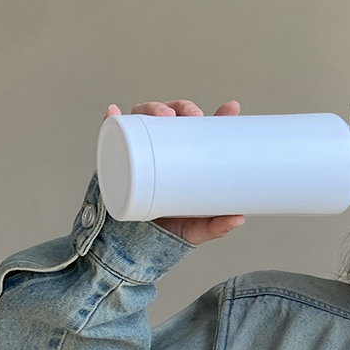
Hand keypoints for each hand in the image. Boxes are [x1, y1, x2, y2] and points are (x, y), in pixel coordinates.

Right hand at [105, 99, 245, 245]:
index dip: (219, 115)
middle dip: (183, 106)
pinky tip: (114, 112)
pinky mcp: (117, 157)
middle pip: (173, 114)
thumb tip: (239, 219)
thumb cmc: (171, 226)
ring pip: (144, 117)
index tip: (232, 109)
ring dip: (153, 107)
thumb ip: (217, 225)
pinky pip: (112, 134)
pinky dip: (110, 120)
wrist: (137, 243)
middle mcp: (162, 146)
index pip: (203, 129)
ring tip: (164, 115)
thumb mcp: (197, 227)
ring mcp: (139, 149)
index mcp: (186, 156)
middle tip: (193, 116)